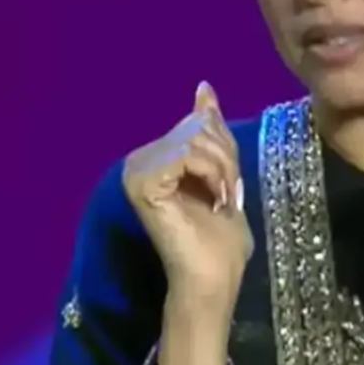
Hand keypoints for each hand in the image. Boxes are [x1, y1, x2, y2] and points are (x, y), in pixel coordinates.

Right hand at [122, 81, 252, 318]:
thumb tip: (203, 87)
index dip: (225, 149)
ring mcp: (136, 171)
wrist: (213, 277)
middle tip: (227, 195)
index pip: (198, 124)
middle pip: (197, 129)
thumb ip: (210, 131)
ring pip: (195, 140)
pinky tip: (213, 202)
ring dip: (224, 170)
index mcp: (153, 157)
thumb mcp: (223, 171)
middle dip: (226, 159)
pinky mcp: (141, 182)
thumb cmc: (220, 236)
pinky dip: (212, 175)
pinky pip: (188, 154)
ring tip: (222, 201)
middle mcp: (137, 160)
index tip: (227, 186)